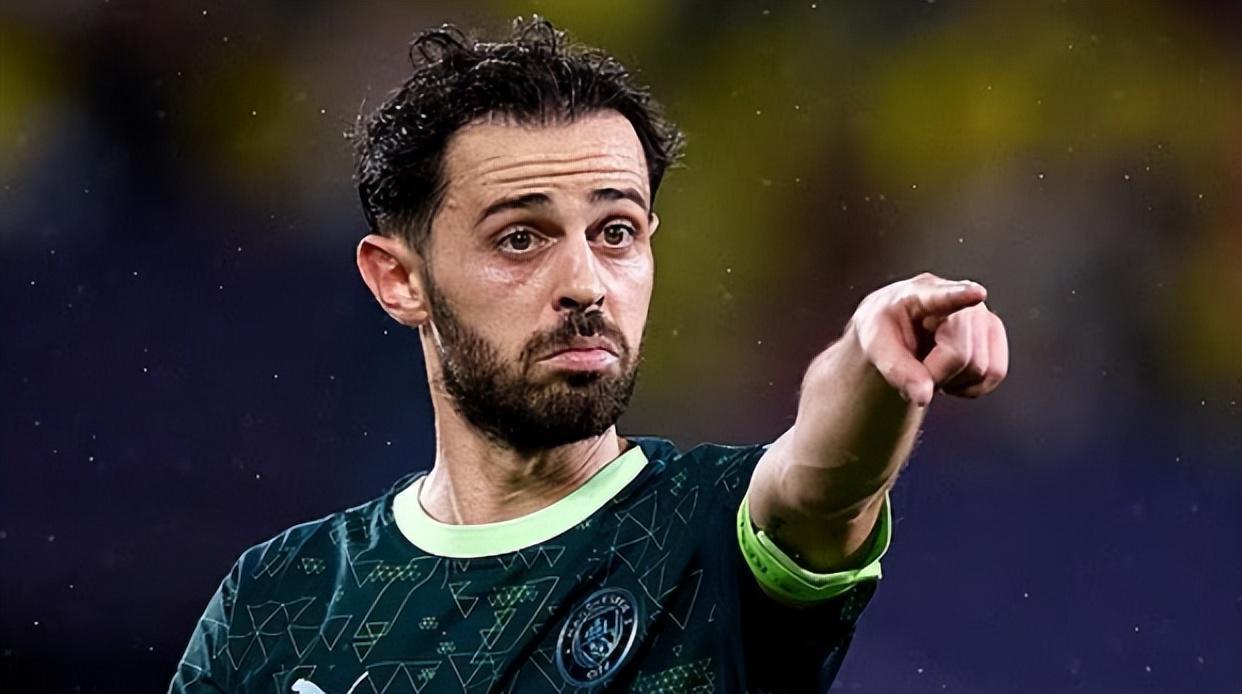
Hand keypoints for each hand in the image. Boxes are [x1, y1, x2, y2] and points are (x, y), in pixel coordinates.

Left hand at [848, 272, 1008, 406]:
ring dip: (953, 381)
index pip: (943, 296)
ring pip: (982, 368)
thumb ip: (898, 372)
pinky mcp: (995, 334)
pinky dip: (971, 386)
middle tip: (916, 371)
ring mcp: (982, 315)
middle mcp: (959, 298)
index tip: (976, 294)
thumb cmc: (886, 331)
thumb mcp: (876, 348)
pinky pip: (995, 373)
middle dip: (936, 375)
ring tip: (932, 366)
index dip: (961, 296)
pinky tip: (951, 373)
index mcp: (921, 294)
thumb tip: (924, 397)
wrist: (897, 330)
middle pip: (960, 355)